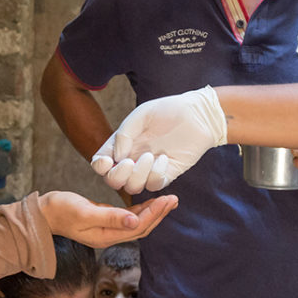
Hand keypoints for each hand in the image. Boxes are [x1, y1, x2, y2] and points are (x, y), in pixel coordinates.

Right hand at [39, 191, 178, 247]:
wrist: (42, 214)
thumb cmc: (60, 210)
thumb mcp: (85, 212)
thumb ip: (110, 217)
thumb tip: (135, 222)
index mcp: (106, 236)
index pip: (138, 227)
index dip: (155, 214)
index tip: (168, 200)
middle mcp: (109, 236)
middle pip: (141, 228)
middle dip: (159, 214)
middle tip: (174, 199)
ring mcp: (106, 230)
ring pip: (136, 223)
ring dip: (153, 212)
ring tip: (167, 200)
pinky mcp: (104, 221)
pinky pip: (127, 218)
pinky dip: (140, 210)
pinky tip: (148, 203)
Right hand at [91, 86, 226, 193]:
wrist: (197, 115)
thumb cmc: (168, 111)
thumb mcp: (142, 115)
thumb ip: (125, 133)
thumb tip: (115, 157)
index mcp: (121, 145)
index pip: (101, 163)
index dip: (100, 166)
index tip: (108, 160)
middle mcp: (132, 160)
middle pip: (113, 181)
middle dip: (118, 176)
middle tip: (129, 161)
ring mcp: (148, 169)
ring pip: (133, 187)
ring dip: (139, 175)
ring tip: (151, 155)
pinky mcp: (166, 175)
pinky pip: (154, 185)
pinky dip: (156, 175)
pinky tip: (164, 158)